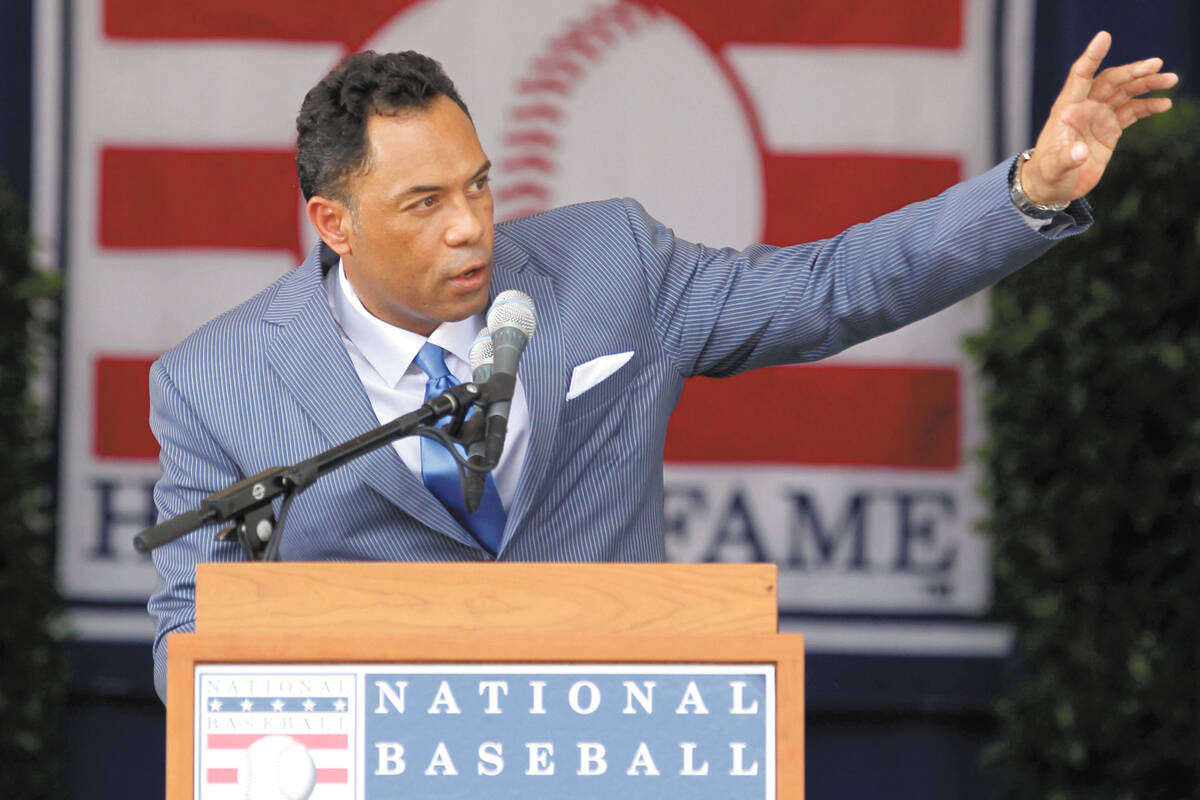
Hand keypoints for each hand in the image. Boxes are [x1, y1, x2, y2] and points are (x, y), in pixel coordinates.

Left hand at [1021, 31, 1177, 205]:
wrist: (1053, 188)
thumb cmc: (1047, 175)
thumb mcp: (1053, 168)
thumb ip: (1065, 159)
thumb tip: (1079, 153)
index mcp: (1066, 109)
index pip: (1080, 76)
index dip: (1091, 57)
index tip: (1104, 37)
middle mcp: (1084, 107)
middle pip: (1111, 81)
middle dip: (1133, 71)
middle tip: (1157, 65)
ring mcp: (1098, 116)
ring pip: (1125, 92)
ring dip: (1147, 84)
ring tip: (1170, 79)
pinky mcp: (1110, 129)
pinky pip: (1132, 111)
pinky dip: (1148, 106)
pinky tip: (1164, 103)